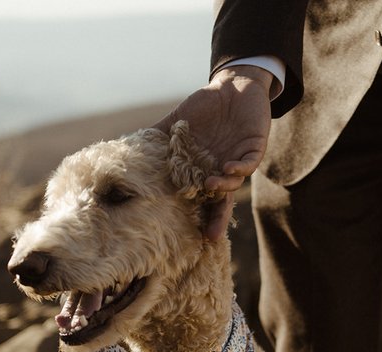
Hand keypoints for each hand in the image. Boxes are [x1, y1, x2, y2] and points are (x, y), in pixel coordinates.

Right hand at [154, 65, 272, 239]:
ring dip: (223, 187)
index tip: (189, 234)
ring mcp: (238, 159)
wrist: (234, 85)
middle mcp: (221, 170)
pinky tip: (229, 168)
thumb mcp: (178, 120)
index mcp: (203, 168)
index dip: (198, 216)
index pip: (200, 198)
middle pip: (220, 201)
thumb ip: (158, 134)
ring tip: (210, 186)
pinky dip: (240, 167)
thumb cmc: (205, 105)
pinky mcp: (254, 147)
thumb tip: (126, 145)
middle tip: (210, 235)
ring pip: (234, 182)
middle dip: (217, 219)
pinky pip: (249, 163)